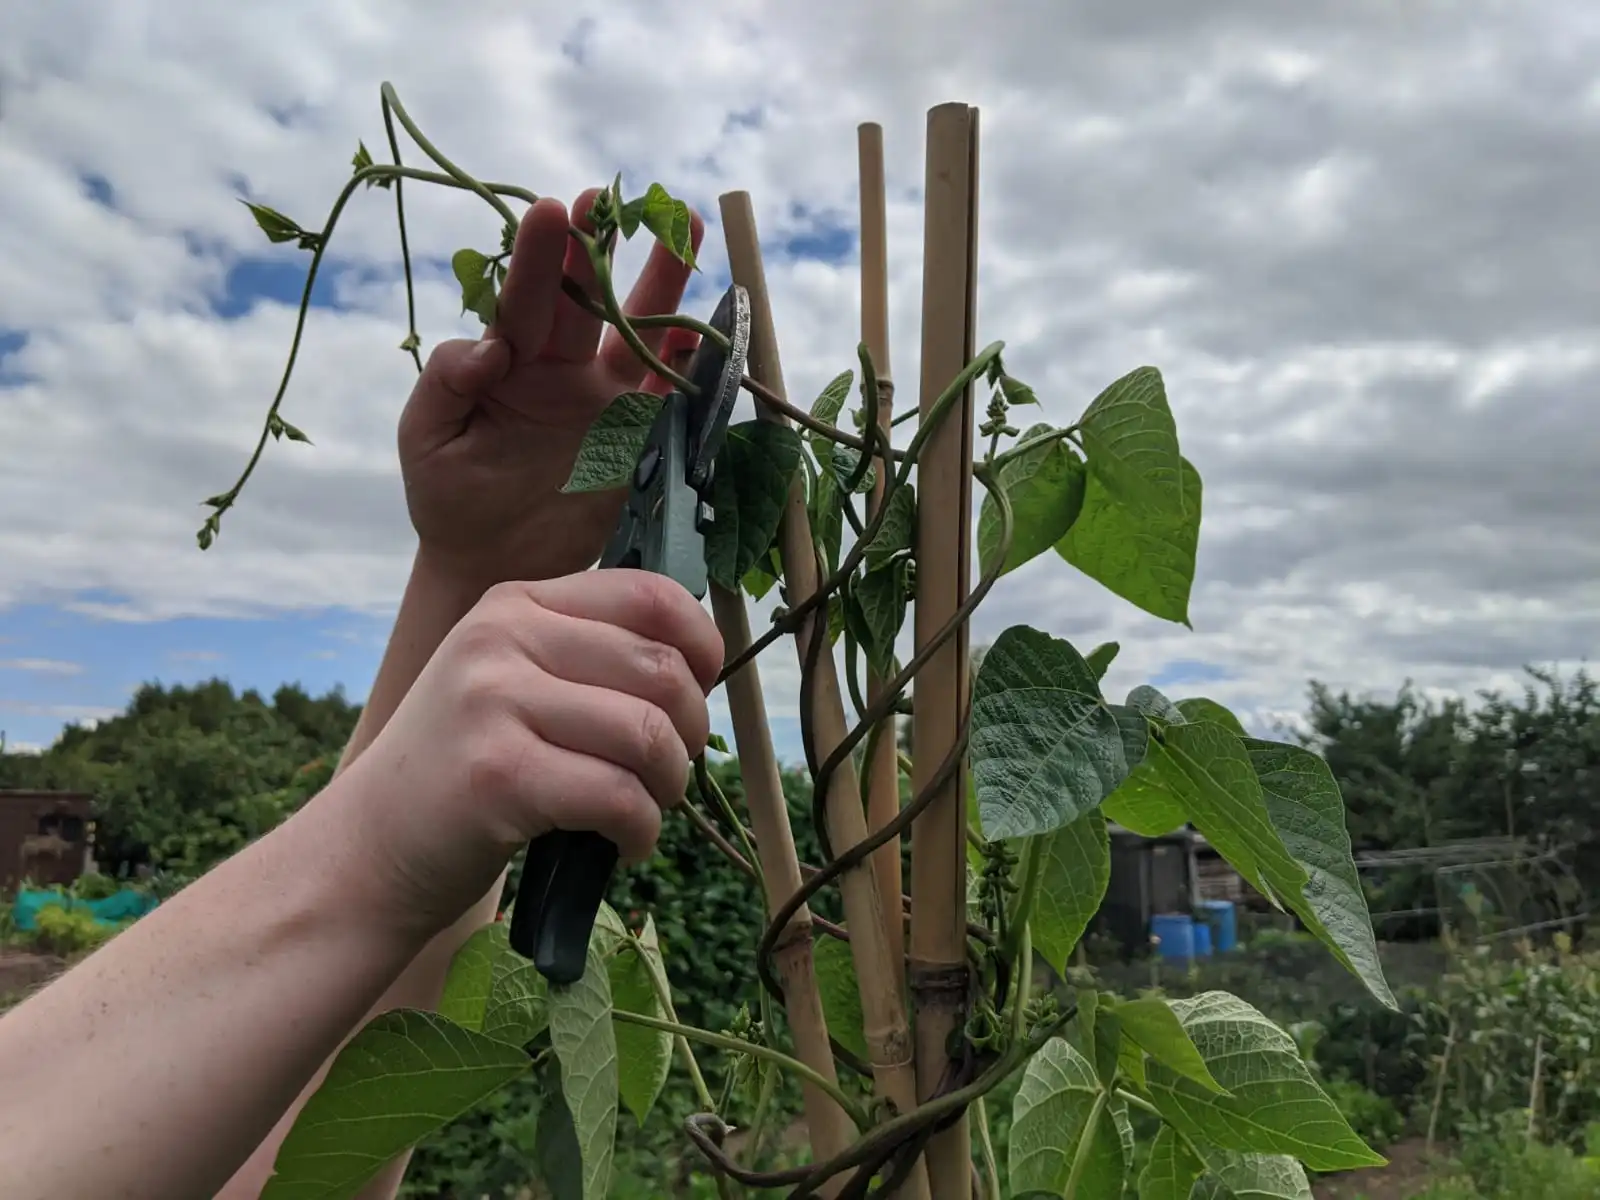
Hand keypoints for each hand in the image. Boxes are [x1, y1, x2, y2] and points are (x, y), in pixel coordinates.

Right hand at [327, 570, 723, 937]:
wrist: (370, 846)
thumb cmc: (464, 768)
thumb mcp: (512, 681)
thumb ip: (588, 656)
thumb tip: (702, 662)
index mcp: (518, 604)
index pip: (648, 594)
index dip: (700, 645)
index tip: (701, 691)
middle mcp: (503, 638)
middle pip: (660, 668)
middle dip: (689, 730)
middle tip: (668, 769)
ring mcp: (494, 701)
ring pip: (646, 733)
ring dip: (668, 785)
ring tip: (647, 808)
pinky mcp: (497, 774)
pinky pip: (618, 795)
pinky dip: (641, 830)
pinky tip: (625, 843)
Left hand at [398, 190, 704, 588]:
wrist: (495, 562)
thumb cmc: (449, 496)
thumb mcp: (426, 438)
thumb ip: (445, 383)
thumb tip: (491, 348)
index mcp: (508, 358)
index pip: (525, 297)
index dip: (539, 256)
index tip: (553, 210)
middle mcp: (561, 365)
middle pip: (588, 298)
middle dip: (602, 247)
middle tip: (613, 199)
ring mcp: (605, 397)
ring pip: (638, 330)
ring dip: (663, 283)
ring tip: (687, 229)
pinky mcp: (639, 434)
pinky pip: (671, 391)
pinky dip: (691, 360)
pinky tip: (706, 327)